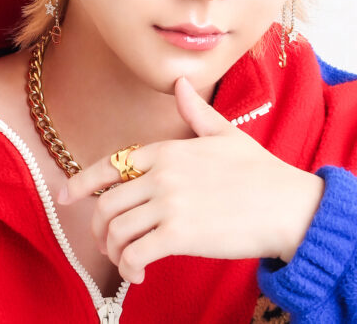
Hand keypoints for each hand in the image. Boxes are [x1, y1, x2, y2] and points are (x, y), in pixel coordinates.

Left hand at [58, 76, 324, 282]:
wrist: (290, 206)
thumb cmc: (262, 173)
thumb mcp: (228, 135)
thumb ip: (196, 113)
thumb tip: (180, 82)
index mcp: (170, 150)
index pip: (111, 165)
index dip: (81, 183)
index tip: (66, 196)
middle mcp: (163, 174)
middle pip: (106, 205)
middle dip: (99, 230)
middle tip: (109, 244)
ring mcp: (169, 204)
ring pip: (116, 232)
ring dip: (114, 252)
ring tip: (127, 261)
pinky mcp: (179, 235)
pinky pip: (134, 254)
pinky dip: (129, 269)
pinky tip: (140, 274)